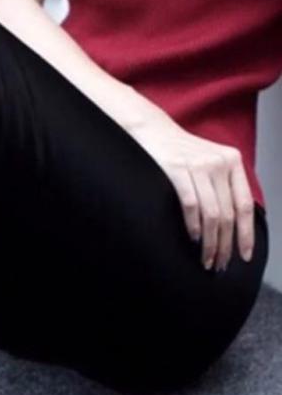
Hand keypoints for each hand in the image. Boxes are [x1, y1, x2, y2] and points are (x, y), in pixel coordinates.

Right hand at [115, 90, 254, 270]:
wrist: (150, 130)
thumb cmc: (177, 152)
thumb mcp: (208, 163)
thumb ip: (222, 186)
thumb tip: (231, 225)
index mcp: (232, 161)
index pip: (244, 205)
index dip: (245, 234)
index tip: (243, 255)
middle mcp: (219, 162)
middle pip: (228, 214)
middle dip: (225, 245)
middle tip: (219, 264)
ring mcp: (199, 165)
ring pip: (212, 214)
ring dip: (210, 242)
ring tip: (206, 259)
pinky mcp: (177, 169)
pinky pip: (191, 204)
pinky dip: (193, 225)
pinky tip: (192, 238)